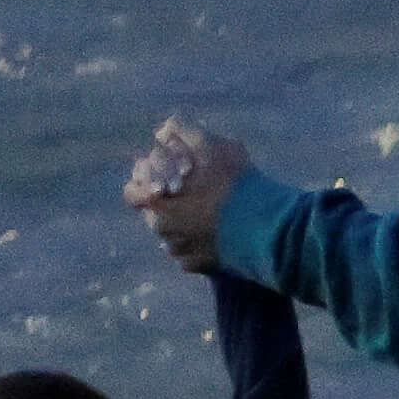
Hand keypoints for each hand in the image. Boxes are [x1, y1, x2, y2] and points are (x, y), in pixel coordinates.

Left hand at [127, 118, 247, 271]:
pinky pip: (193, 253)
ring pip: (174, 235)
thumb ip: (183, 133)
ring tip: (212, 213)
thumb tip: (164, 130)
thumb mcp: (211, 146)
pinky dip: (202, 243)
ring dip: (186, 224)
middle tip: (196, 191)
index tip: (167, 176)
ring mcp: (182, 254)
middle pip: (156, 214)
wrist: (266, 229)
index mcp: (156, 205)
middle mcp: (162, 234)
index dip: (147, 181)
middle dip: (170, 202)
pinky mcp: (201, 268)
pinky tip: (222, 232)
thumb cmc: (234, 186)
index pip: (132, 193)